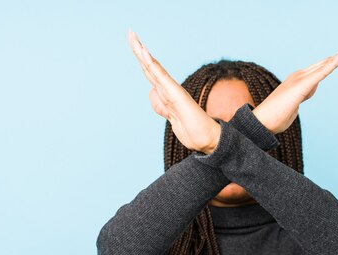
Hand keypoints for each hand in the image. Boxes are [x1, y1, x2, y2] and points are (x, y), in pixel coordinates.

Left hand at [127, 29, 219, 153]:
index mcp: (166, 93)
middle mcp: (169, 88)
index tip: (133, 43)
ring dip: (143, 53)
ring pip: (154, 68)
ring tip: (133, 37)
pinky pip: (162, 77)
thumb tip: (153, 93)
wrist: (207, 140)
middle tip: (130, 32)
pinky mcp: (176, 95)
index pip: (151, 72)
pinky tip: (145, 53)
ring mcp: (173, 90)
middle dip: (138, 49)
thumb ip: (161, 105)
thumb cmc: (192, 130)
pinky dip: (152, 65)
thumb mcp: (170, 118)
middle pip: (150, 66)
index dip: (141, 59)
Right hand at [253, 38, 337, 134]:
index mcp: (301, 79)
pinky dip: (333, 63)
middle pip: (328, 61)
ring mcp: (301, 79)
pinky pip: (321, 73)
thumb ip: (304, 93)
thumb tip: (310, 89)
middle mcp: (301, 75)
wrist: (262, 122)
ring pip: (326, 64)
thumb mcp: (296, 103)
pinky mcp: (301, 86)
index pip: (324, 66)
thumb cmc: (276, 116)